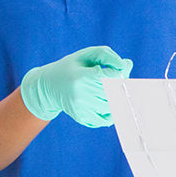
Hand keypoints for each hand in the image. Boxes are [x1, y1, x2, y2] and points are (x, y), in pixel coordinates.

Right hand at [19, 45, 133, 127]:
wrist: (48, 85)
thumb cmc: (72, 67)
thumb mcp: (86, 55)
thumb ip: (107, 56)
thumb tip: (127, 65)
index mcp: (81, 77)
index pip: (112, 77)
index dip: (120, 73)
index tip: (117, 70)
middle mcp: (80, 95)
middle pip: (114, 93)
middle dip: (121, 86)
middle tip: (117, 80)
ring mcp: (81, 108)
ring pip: (112, 107)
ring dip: (117, 99)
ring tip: (110, 90)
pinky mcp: (81, 118)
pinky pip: (105, 120)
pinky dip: (111, 113)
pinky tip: (108, 103)